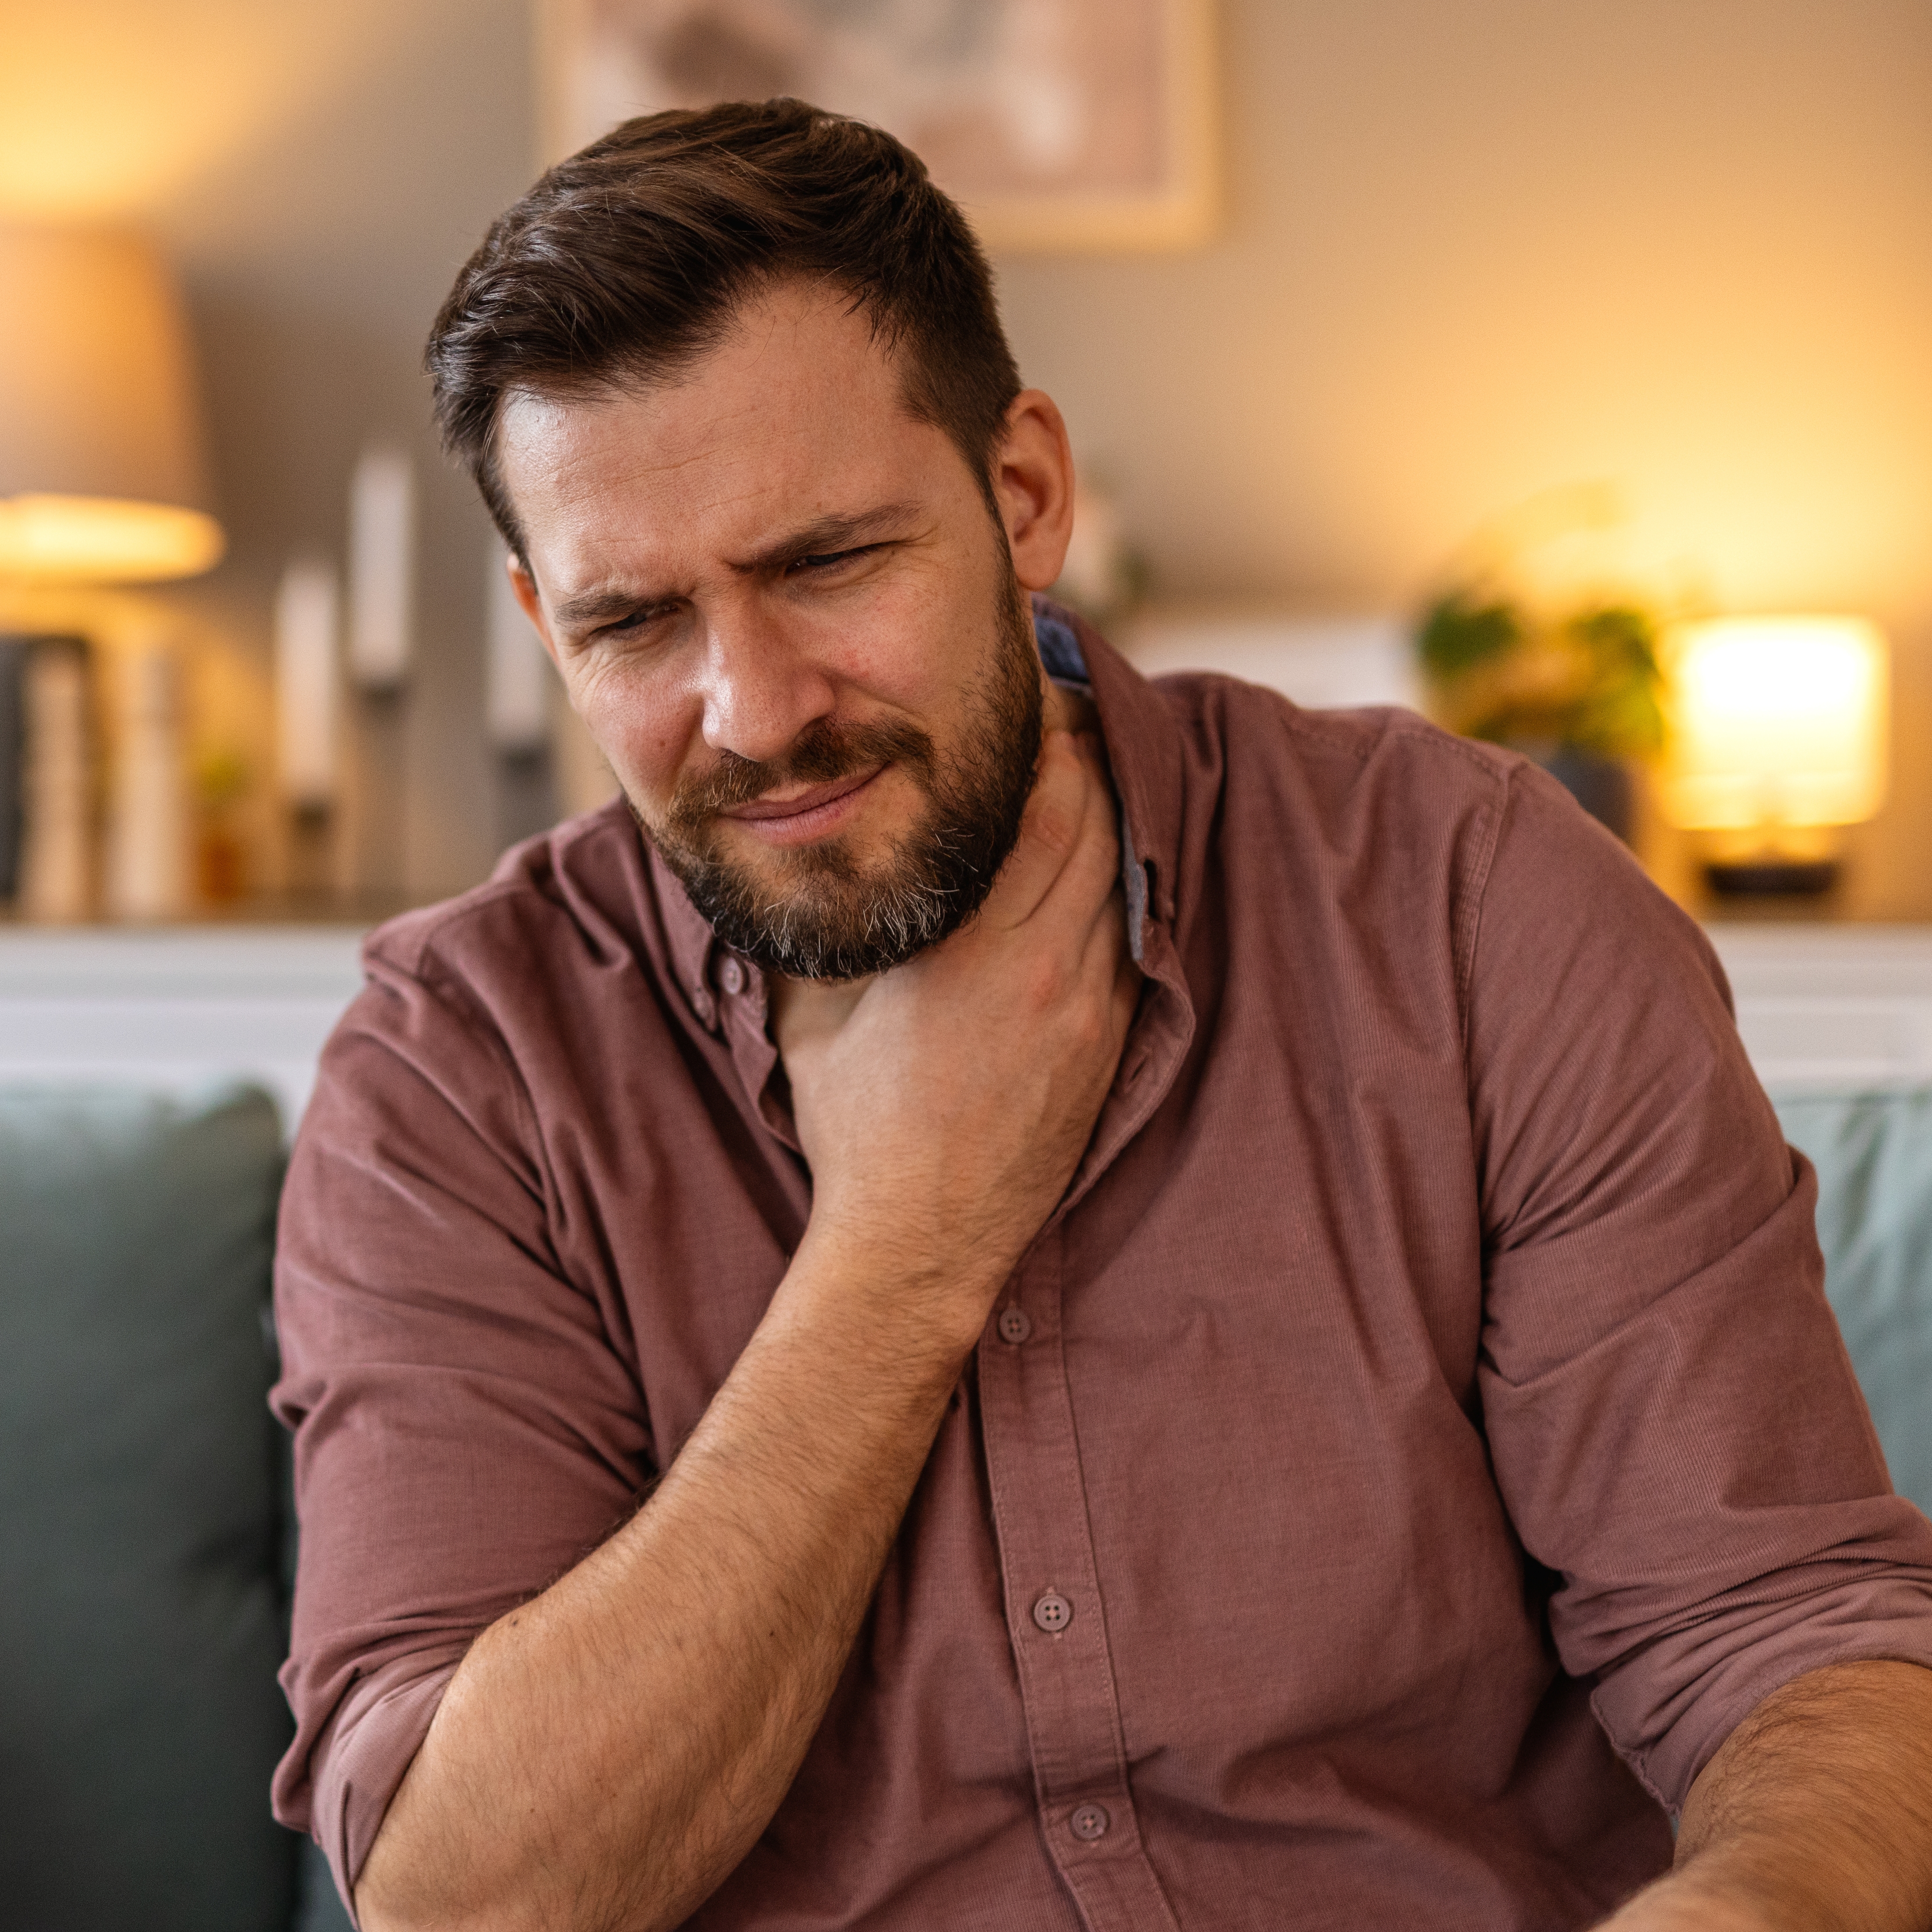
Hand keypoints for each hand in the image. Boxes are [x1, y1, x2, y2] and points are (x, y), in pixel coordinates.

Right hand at [774, 704, 1135, 1326]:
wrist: (919, 1241)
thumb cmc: (854, 1127)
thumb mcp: (816, 1010)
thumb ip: (833, 924)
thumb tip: (805, 849)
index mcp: (972, 945)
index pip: (1044, 801)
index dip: (1048, 733)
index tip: (1031, 690)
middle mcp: (1048, 965)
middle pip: (1102, 818)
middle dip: (1087, 753)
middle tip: (1063, 708)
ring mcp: (1089, 1004)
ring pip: (1124, 872)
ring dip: (1108, 813)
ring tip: (1080, 769)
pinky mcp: (1108, 1039)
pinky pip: (1127, 933)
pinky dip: (1115, 882)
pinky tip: (1090, 862)